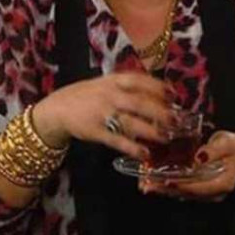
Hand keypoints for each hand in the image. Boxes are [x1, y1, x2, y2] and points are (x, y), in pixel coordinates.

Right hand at [32, 72, 175, 159]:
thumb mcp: (105, 83)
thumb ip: (127, 86)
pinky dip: (132, 148)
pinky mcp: (96, 132)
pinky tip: (144, 153)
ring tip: (165, 138)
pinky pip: (117, 140)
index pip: (140, 81)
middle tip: (175, 120)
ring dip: (150, 131)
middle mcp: (109, 95)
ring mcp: (102, 113)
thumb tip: (158, 92)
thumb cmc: (87, 95)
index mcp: (113, 81)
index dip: (158, 87)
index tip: (173, 95)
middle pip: (139, 102)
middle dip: (160, 112)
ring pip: (130, 122)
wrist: (58, 108)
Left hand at [140, 131, 234, 201]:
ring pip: (180, 192)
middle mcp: (212, 192)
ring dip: (162, 188)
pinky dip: (166, 184)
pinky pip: (181, 188)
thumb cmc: (234, 147)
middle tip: (145, 183)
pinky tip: (152, 178)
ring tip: (144, 182)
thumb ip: (214, 150)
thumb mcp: (227, 144)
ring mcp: (204, 192)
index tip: (165, 181)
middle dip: (164, 189)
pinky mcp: (198, 187)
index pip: (198, 187)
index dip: (181, 185)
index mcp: (221, 183)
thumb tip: (200, 156)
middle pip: (185, 192)